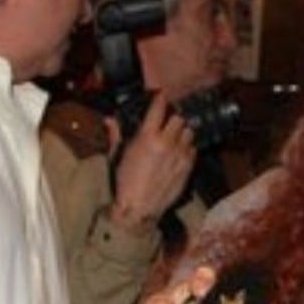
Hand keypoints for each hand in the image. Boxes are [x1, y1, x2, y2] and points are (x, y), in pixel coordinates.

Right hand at [109, 92, 195, 234]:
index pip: (159, 109)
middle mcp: (166, 143)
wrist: (139, 208)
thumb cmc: (125, 182)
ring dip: (183, 131)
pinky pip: (194, 149)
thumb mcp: (117, 155)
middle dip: (174, 117)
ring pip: (189, 132)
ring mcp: (180, 155)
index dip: (161, 99)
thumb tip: (110, 120)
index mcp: (147, 138)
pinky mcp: (188, 167)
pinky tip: (180, 150)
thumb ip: (116, 135)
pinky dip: (188, 147)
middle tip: (168, 119)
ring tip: (176, 135)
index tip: (162, 96)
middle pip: (179, 118)